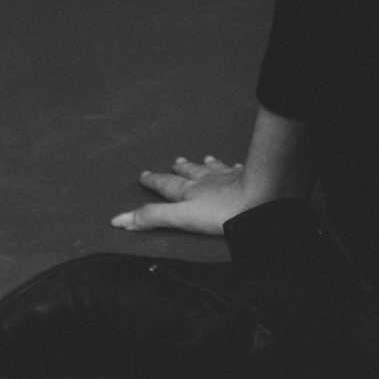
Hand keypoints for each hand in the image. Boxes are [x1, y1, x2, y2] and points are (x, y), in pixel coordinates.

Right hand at [111, 155, 254, 235]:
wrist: (260, 196)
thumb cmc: (222, 212)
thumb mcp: (182, 218)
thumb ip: (153, 218)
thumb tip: (119, 220)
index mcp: (189, 192)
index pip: (166, 185)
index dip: (153, 181)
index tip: (144, 175)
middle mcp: (206, 181)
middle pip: (190, 173)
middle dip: (180, 169)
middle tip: (175, 161)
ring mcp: (227, 177)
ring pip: (213, 168)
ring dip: (205, 164)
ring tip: (203, 158)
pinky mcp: (247, 178)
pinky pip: (237, 170)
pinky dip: (234, 167)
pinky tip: (236, 165)